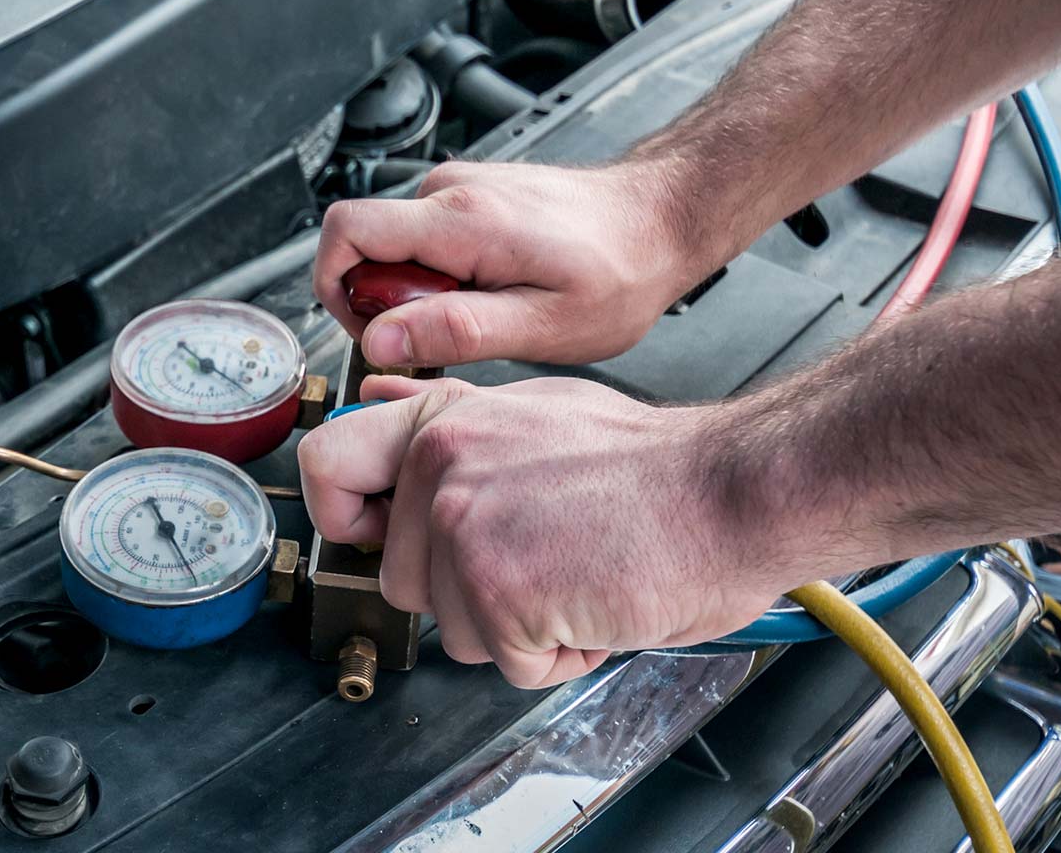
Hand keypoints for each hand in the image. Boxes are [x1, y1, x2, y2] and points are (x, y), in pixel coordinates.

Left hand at [296, 375, 836, 688]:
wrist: (734, 492)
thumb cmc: (653, 466)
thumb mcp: (531, 411)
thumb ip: (445, 415)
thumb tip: (376, 398)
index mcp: (440, 420)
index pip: (326, 464)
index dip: (342, 517)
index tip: (373, 537)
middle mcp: (439, 465)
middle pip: (400, 578)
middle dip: (468, 592)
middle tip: (543, 556)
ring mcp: (462, 526)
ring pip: (454, 629)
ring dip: (518, 626)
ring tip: (576, 573)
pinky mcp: (497, 588)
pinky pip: (507, 662)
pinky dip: (558, 654)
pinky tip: (594, 603)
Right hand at [313, 161, 705, 367]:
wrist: (664, 219)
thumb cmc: (621, 272)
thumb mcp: (543, 326)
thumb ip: (455, 331)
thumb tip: (381, 340)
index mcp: (461, 221)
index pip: (347, 231)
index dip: (334, 286)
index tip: (367, 329)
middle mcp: (451, 190)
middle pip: (367, 245)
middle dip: (387, 301)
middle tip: (446, 337)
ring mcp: (460, 186)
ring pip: (397, 246)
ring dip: (419, 291)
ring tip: (483, 315)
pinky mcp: (471, 193)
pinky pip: (425, 238)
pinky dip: (441, 274)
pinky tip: (493, 293)